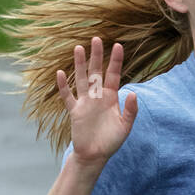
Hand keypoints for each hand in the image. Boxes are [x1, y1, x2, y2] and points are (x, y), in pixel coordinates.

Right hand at [56, 38, 137, 168]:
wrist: (95, 156)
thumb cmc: (111, 141)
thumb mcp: (125, 127)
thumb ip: (130, 111)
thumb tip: (134, 93)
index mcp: (111, 98)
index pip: (113, 75)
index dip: (116, 61)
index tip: (118, 45)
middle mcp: (97, 97)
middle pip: (96, 72)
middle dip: (97, 56)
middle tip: (96, 38)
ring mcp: (85, 103)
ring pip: (81, 79)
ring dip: (80, 65)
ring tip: (79, 48)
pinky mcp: (75, 111)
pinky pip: (68, 97)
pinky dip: (63, 86)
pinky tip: (60, 73)